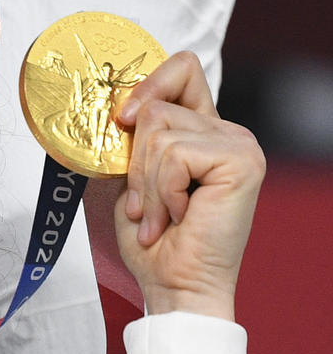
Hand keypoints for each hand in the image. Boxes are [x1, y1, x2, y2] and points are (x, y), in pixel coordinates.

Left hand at [113, 51, 265, 320]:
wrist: (174, 285)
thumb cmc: (153, 241)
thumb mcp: (130, 178)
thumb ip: (130, 140)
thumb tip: (110, 108)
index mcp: (202, 129)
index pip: (181, 69)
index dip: (147, 85)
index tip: (123, 123)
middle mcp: (226, 131)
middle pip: (158, 105)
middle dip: (135, 161)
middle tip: (144, 205)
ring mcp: (239, 144)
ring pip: (160, 131)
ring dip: (147, 184)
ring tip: (159, 217)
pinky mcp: (242, 160)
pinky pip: (175, 153)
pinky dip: (163, 191)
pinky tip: (178, 217)